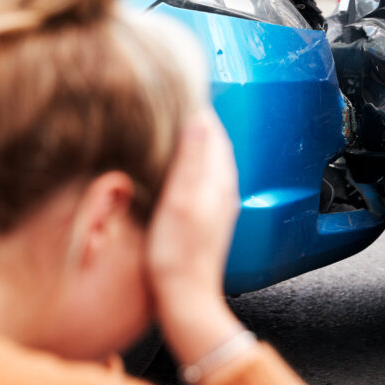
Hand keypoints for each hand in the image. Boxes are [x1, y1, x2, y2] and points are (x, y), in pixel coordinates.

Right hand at [147, 109, 245, 365]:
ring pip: (203, 158)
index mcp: (219, 179)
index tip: (174, 86)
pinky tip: (164, 165)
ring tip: (162, 125)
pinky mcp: (201, 216)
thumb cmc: (178, 255)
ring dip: (186, 141)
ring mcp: (213, 203)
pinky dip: (182, 162)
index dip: (194, 104)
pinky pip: (195, 177)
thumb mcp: (181, 198)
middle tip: (164, 100)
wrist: (184, 298)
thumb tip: (199, 116)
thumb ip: (193, 158)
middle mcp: (222, 188)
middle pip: (209, 140)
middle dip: (190, 119)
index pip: (213, 128)